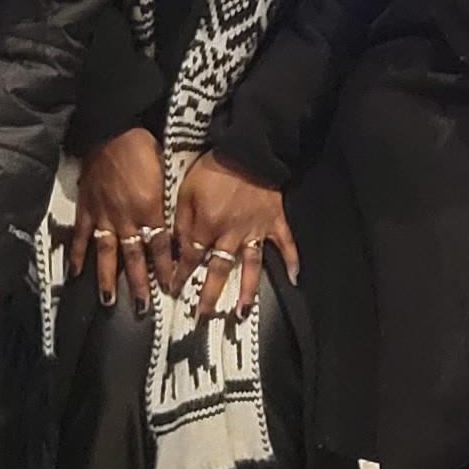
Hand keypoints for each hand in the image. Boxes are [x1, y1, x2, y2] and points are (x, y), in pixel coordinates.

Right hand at [69, 128, 164, 307]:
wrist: (112, 129)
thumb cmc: (143, 146)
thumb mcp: (165, 173)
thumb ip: (167, 202)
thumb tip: (174, 224)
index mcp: (150, 208)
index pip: (161, 245)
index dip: (166, 267)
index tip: (171, 286)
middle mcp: (127, 217)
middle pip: (135, 257)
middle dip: (140, 284)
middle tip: (143, 307)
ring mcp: (104, 215)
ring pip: (107, 254)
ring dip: (108, 279)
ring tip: (109, 301)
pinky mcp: (87, 208)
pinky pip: (82, 236)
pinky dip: (78, 255)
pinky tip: (76, 274)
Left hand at [170, 152, 297, 320]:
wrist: (248, 150)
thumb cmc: (213, 167)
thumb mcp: (185, 190)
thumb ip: (181, 221)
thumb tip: (179, 248)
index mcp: (207, 227)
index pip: (190, 258)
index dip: (180, 275)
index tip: (173, 290)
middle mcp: (231, 235)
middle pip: (218, 271)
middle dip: (209, 296)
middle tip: (203, 318)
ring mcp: (256, 230)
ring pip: (250, 267)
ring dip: (246, 291)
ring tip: (241, 314)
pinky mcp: (275, 221)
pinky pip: (285, 244)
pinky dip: (292, 260)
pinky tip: (295, 279)